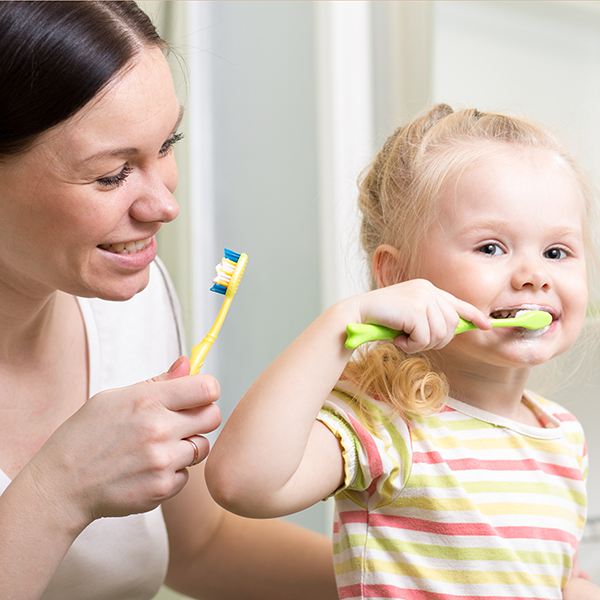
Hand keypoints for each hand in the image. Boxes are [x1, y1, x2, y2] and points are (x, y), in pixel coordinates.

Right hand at [24, 356, 220, 530]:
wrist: (60, 486)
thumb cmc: (86, 436)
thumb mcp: (114, 398)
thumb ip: (159, 382)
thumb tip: (189, 363)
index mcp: (148, 400)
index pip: (207, 388)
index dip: (206, 390)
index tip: (197, 395)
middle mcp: (159, 429)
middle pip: (213, 417)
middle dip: (202, 417)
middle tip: (181, 422)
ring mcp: (162, 461)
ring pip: (202, 447)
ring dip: (186, 447)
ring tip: (157, 448)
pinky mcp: (162, 488)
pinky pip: (187, 475)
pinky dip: (173, 473)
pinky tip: (147, 469)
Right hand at [356, 279, 490, 353]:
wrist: (358, 314)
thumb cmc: (381, 319)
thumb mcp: (409, 315)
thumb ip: (429, 317)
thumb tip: (453, 331)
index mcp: (428, 288)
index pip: (458, 303)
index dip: (474, 316)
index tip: (487, 326)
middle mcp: (428, 290)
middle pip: (452, 325)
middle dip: (436, 340)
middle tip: (414, 341)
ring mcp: (422, 297)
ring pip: (440, 334)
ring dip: (421, 344)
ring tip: (403, 338)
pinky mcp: (415, 308)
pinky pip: (425, 338)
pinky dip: (412, 345)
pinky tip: (398, 339)